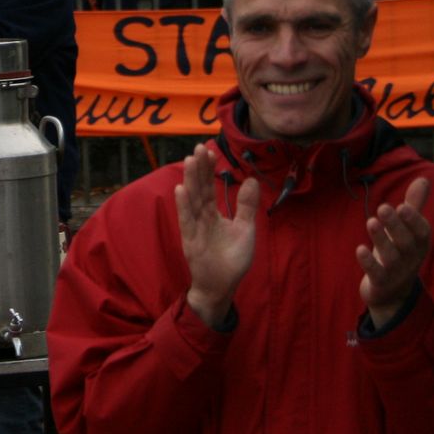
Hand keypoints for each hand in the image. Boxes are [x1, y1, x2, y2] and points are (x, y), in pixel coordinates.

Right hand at [176, 144, 258, 328]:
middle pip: (199, 189)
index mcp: (212, 214)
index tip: (209, 151)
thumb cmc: (232, 259)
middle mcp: (201, 217)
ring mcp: (194, 227)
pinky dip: (183, 205)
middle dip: (198, 169)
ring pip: (192, 200)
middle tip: (198, 148)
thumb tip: (252, 180)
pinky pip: (186, 220)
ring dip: (190, 180)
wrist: (223, 285)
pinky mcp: (190, 240)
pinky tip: (181, 189)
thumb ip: (247, 205)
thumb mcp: (245, 228)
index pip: (209, 187)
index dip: (208, 170)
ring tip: (189, 160)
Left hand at [357, 177, 430, 328]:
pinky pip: (376, 273)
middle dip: (396, 225)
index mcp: (419, 244)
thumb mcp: (408, 231)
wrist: (393, 295)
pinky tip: (360, 249)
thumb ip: (414, 206)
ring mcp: (396, 272)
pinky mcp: (381, 283)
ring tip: (371, 221)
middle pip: (406, 242)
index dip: (414, 220)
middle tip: (384, 207)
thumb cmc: (400, 253)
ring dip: (381, 238)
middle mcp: (410, 258)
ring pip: (390, 256)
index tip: (403, 206)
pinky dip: (368, 262)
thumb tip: (423, 178)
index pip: (422, 232)